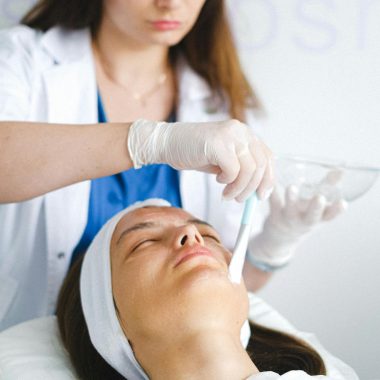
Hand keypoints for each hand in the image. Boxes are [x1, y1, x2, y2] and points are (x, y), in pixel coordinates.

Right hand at [127, 119, 273, 201]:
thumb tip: (256, 189)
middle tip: (241, 200)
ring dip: (239, 189)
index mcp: (244, 133)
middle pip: (261, 165)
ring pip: (249, 170)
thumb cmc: (195, 152)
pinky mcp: (218, 144)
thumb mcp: (223, 160)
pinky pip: (233, 170)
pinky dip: (227, 181)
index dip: (268, 178)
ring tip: (227, 195)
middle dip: (253, 188)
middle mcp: (240, 131)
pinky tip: (217, 180)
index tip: (261, 196)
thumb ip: (241, 168)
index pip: (267, 157)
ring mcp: (230, 135)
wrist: (167, 143)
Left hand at [248, 185, 346, 267]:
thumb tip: (340, 171)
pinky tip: (272, 181)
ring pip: (290, 210)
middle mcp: (304, 221)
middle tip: (320, 198)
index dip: (337, 210)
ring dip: (291, 199)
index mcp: (318, 218)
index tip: (343, 203)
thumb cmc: (304, 215)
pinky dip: (272, 192)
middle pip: (312, 217)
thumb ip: (328, 187)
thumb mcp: (318, 205)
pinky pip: (273, 202)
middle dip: (316, 208)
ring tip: (292, 187)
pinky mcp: (274, 214)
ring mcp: (288, 218)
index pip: (330, 215)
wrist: (281, 235)